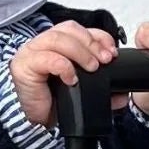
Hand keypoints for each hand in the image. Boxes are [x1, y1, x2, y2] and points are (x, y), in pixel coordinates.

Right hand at [8, 23, 122, 129]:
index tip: (112, 52)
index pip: (79, 29)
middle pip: (69, 29)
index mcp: (58, 44)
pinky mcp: (25, 65)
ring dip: (80, 52)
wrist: (32, 119)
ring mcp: (33, 51)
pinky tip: (72, 79)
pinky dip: (64, 66)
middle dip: (92, 43)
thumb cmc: (52, 101)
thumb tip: (123, 95)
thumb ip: (102, 90)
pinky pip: (47, 58)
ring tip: (92, 68)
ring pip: (58, 38)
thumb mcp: (82, 92)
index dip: (99, 37)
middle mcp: (44, 43)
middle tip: (106, 60)